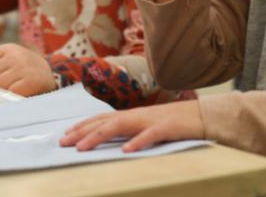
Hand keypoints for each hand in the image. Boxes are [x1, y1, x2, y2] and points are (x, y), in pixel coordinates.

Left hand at [0, 43, 56, 95]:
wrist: (49, 76)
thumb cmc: (24, 69)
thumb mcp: (11, 59)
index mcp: (10, 48)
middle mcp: (17, 55)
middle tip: (9, 81)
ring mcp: (23, 68)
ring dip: (4, 89)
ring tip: (16, 85)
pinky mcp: (29, 82)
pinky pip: (9, 92)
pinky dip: (13, 94)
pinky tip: (22, 90)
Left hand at [59, 100, 203, 151]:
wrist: (203, 116)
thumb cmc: (175, 123)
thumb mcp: (150, 126)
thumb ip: (133, 131)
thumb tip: (113, 143)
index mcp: (135, 115)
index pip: (104, 118)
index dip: (84, 125)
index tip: (65, 135)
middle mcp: (139, 115)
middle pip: (106, 121)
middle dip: (83, 131)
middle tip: (63, 142)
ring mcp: (152, 120)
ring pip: (122, 125)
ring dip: (99, 135)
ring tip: (82, 147)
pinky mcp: (168, 127)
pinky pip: (151, 135)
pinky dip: (138, 141)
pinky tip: (126, 150)